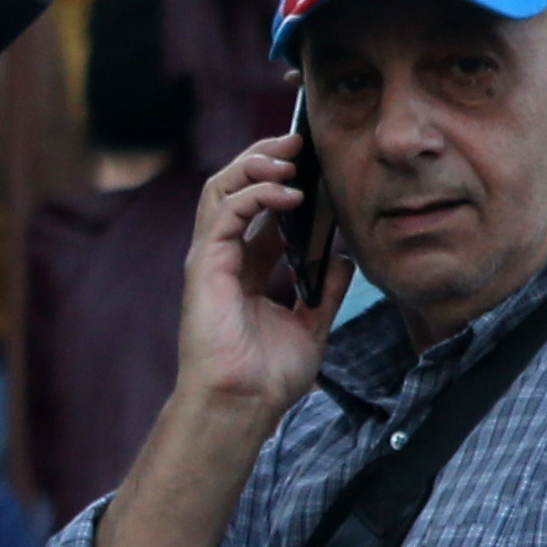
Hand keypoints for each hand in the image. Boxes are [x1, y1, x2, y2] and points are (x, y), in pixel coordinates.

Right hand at [178, 135, 347, 423]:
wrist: (243, 405)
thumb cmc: (267, 377)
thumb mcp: (310, 326)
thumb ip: (324, 291)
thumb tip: (341, 259)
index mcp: (246, 268)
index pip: (259, 207)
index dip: (284, 179)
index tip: (316, 163)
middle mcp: (225, 256)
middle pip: (235, 185)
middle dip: (265, 156)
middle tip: (300, 142)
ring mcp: (211, 257)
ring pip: (221, 187)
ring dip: (255, 163)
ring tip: (290, 156)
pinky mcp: (205, 264)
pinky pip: (225, 210)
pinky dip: (255, 192)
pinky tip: (287, 191)